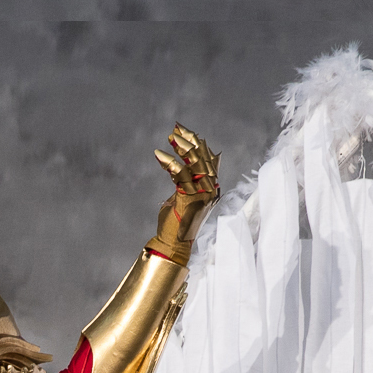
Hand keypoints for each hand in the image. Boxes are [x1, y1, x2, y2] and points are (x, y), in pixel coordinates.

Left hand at [150, 123, 218, 250]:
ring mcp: (202, 195)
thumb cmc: (177, 220)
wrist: (172, 244)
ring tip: (169, 138)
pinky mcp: (189, 199)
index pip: (209, 159)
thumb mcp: (185, 196)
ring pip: (195, 164)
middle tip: (176, 129)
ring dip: (181, 149)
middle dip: (190, 140)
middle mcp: (210, 191)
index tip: (184, 130)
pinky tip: (160, 155)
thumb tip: (185, 168)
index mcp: (211, 189)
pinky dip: (170, 164)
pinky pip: (181, 176)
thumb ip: (189, 181)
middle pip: (204, 158)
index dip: (197, 143)